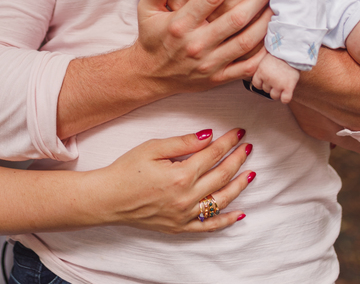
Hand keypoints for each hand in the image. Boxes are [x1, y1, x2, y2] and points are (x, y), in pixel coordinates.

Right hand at [96, 128, 254, 232]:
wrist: (108, 199)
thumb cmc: (126, 170)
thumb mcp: (152, 148)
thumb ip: (183, 142)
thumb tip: (209, 135)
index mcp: (181, 175)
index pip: (212, 155)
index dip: (228, 142)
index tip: (239, 132)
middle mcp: (186, 197)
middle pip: (221, 176)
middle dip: (237, 159)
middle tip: (248, 147)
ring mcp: (185, 214)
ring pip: (221, 200)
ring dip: (239, 186)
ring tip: (251, 174)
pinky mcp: (180, 226)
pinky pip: (209, 226)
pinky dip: (226, 220)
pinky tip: (239, 213)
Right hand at [130, 0, 269, 92]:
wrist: (150, 75)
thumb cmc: (152, 37)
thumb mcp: (146, 9)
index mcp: (180, 23)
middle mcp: (196, 44)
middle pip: (235, 18)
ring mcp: (208, 63)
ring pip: (245, 42)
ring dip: (263, 24)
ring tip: (274, 8)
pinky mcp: (217, 78)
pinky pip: (246, 67)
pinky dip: (262, 55)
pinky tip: (270, 39)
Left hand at [251, 53, 300, 103]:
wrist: (291, 50)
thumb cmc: (280, 52)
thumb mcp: (266, 58)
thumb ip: (263, 68)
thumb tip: (263, 72)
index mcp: (260, 72)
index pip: (256, 84)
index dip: (262, 83)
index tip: (267, 80)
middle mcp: (267, 79)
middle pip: (266, 90)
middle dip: (271, 86)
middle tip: (277, 79)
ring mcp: (278, 84)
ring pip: (274, 96)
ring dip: (278, 92)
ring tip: (283, 84)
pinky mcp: (288, 87)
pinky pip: (285, 99)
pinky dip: (285, 98)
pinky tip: (287, 93)